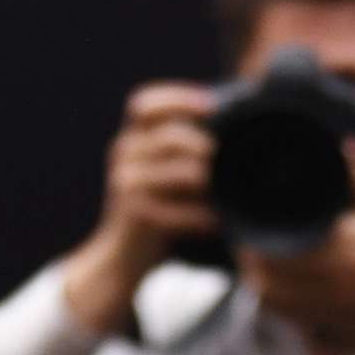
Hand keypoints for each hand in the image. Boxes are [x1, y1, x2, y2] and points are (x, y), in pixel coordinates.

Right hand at [61, 82, 216, 331]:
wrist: (122, 255)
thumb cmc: (154, 207)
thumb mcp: (159, 170)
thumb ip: (182, 148)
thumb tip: (232, 123)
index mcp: (132, 139)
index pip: (144, 105)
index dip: (178, 98)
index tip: (210, 105)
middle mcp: (124, 155)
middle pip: (168, 136)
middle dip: (202, 144)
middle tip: (223, 155)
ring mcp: (126, 185)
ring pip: (177, 173)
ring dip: (207, 180)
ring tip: (224, 189)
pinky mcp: (135, 215)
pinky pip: (177, 212)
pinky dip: (201, 217)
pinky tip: (215, 221)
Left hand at [241, 143, 354, 354]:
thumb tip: (344, 147)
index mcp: (345, 245)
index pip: (288, 238)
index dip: (263, 230)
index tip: (253, 215)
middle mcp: (331, 278)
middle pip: (271, 268)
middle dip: (252, 252)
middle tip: (243, 234)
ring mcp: (323, 304)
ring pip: (270, 293)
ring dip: (255, 275)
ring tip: (249, 257)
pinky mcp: (320, 322)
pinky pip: (280, 312)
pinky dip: (267, 296)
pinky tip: (263, 281)